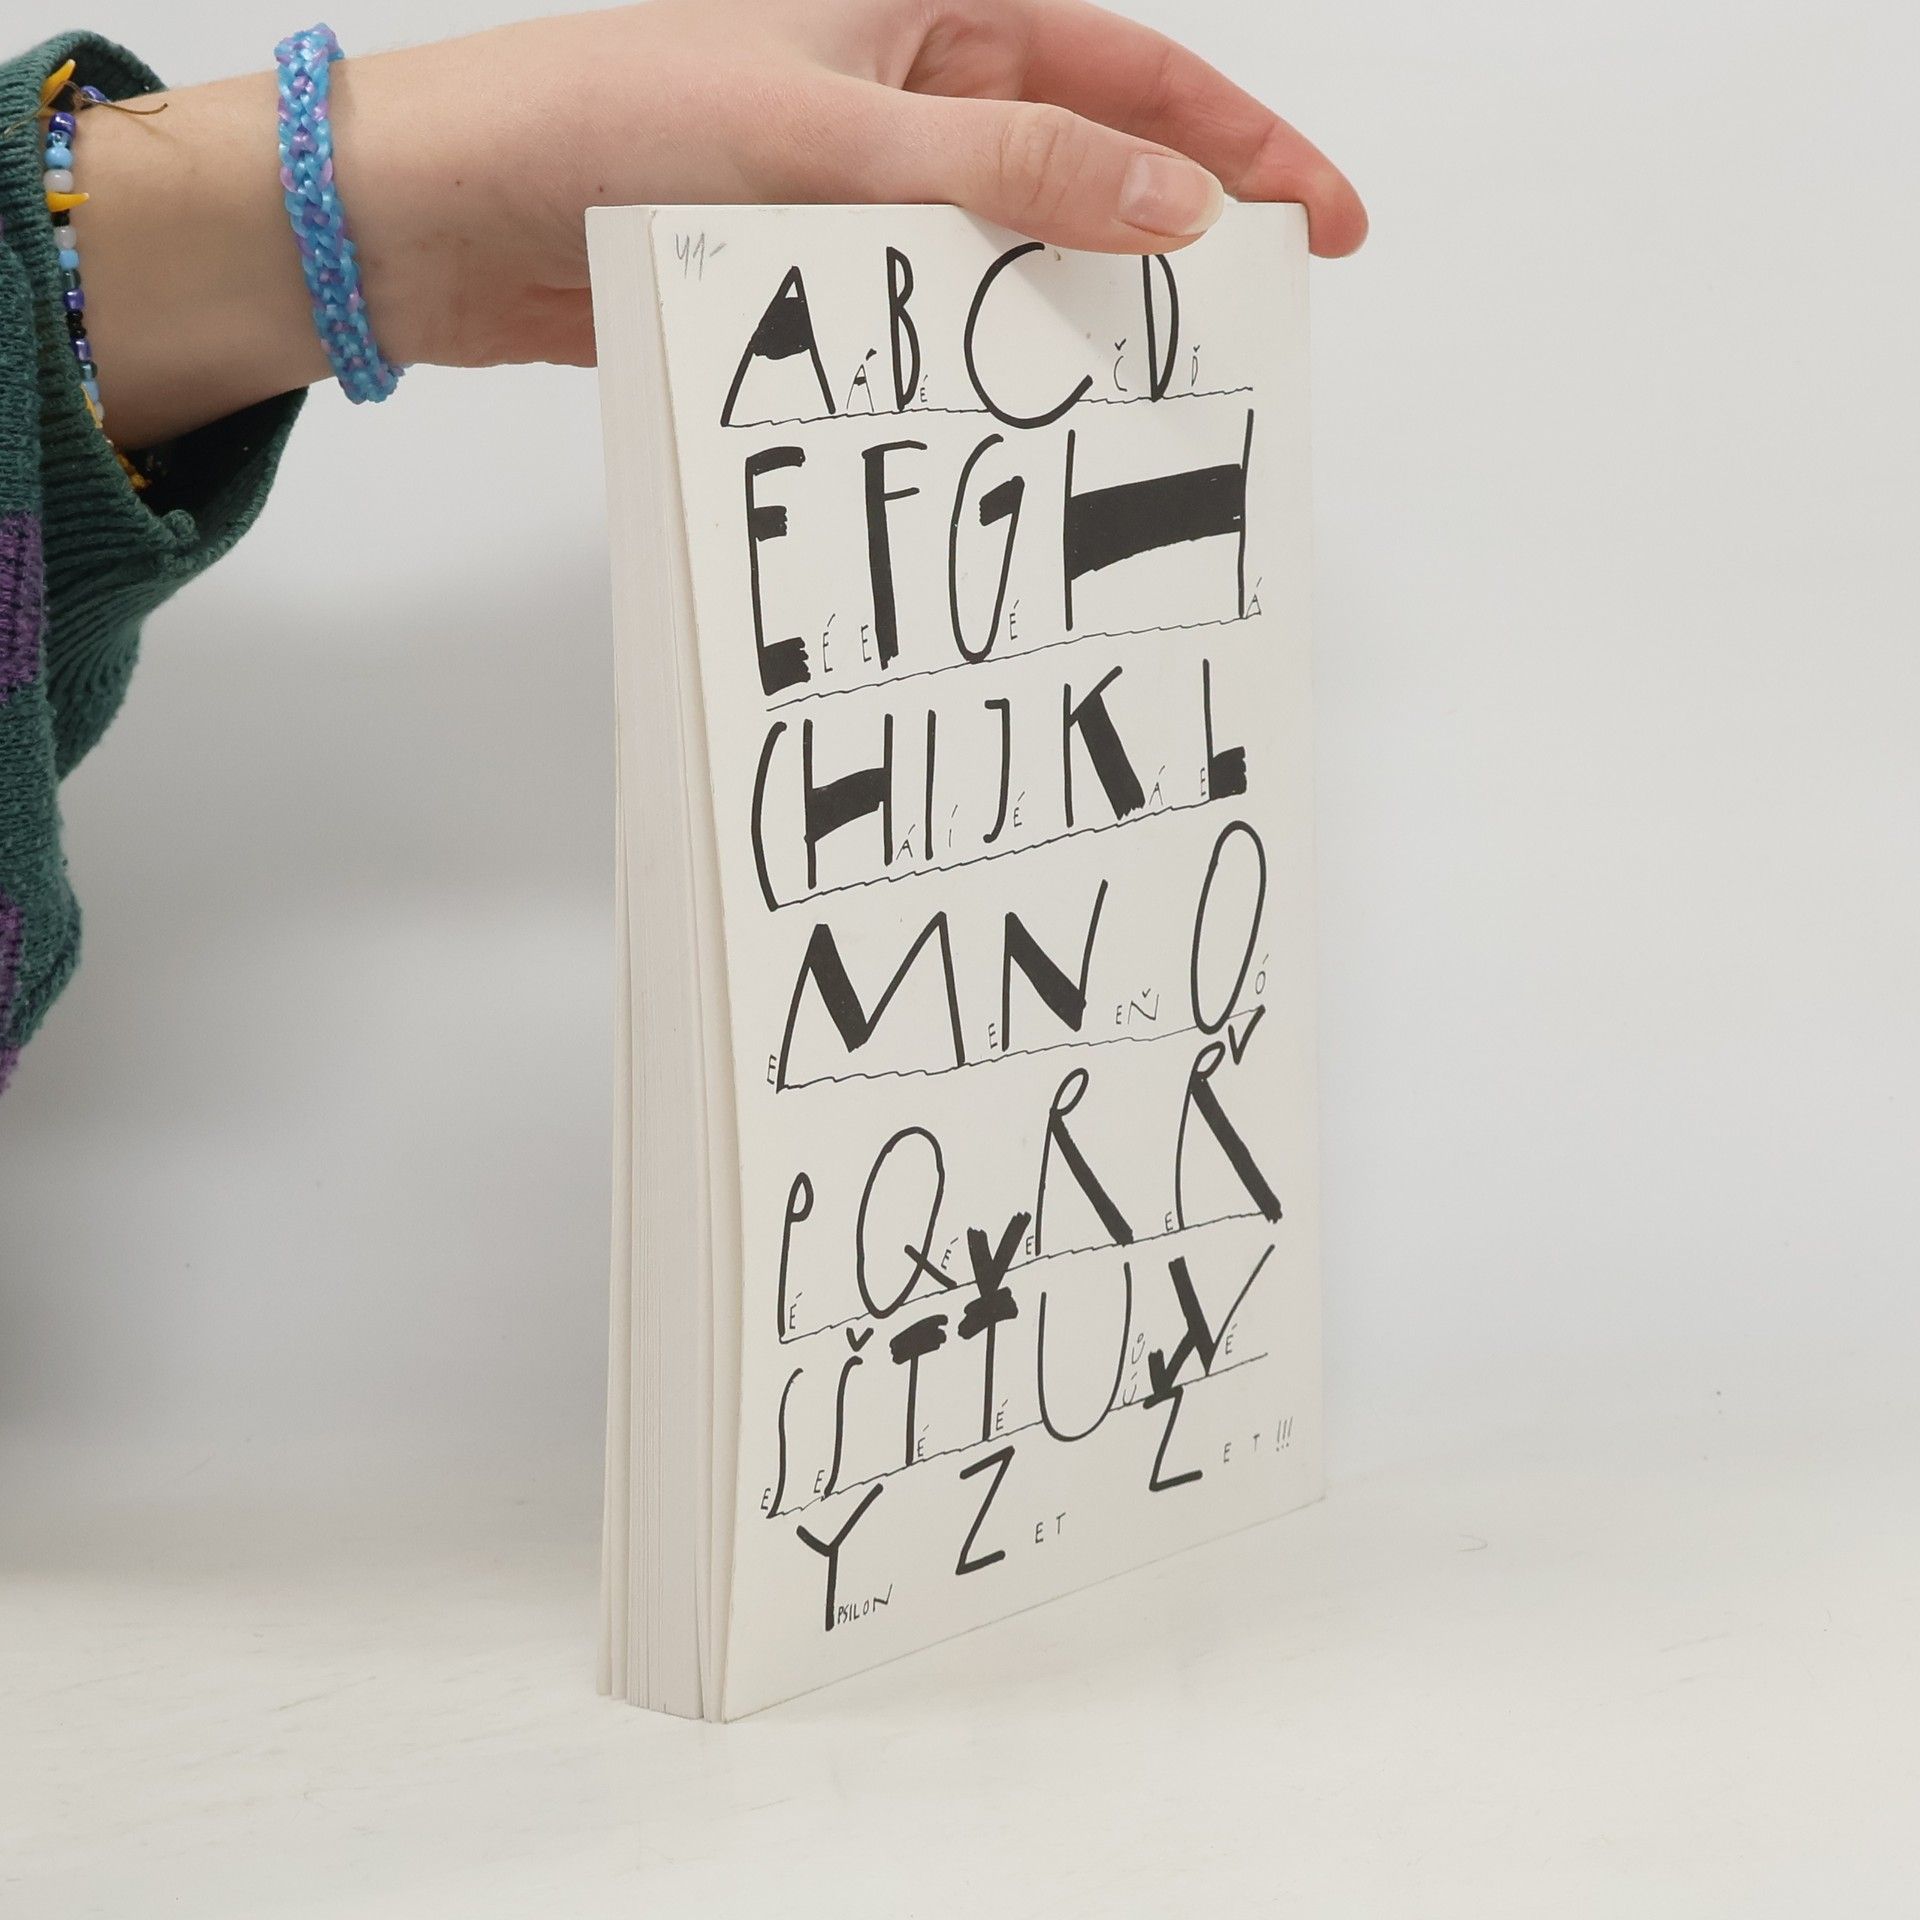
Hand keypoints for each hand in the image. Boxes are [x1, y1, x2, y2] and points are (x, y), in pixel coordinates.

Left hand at [76, 0, 1365, 446]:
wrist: (445, 221)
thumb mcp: (831, 132)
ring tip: (1143, 390)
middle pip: (1087, 161)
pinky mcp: (813, 279)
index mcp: (923, 5)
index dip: (1239, 140)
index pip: (1126, 67)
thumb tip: (1172, 202)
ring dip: (1071, 317)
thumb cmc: (606, 123)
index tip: (1320, 222)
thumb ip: (1004, 168)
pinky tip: (1011, 417)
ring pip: (1009, 257)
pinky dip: (973, 365)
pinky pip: (928, 320)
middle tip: (1253, 327)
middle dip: (1176, 237)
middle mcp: (905, 91)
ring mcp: (861, 192)